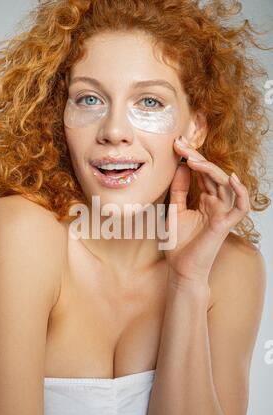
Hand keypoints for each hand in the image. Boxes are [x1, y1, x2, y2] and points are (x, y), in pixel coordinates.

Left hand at [163, 136, 250, 284]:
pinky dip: (240, 193)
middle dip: (197, 157)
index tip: (176, 144)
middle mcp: (216, 204)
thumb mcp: (175, 210)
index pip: (202, 174)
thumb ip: (179, 190)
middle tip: (180, 143)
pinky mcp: (225, 225)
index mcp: (205, 200)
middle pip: (212, 174)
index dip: (191, 158)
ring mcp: (222, 213)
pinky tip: (231, 178)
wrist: (181, 269)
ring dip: (210, 170)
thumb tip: (180, 166)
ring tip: (192, 159)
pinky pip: (241, 207)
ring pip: (225, 185)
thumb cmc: (179, 244)